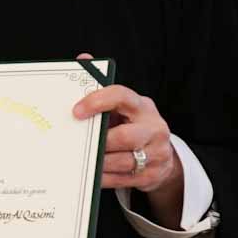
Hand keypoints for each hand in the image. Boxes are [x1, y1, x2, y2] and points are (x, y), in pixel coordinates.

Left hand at [71, 53, 183, 222]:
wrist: (161, 155)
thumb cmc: (132, 125)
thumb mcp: (121, 107)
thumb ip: (101, 87)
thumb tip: (83, 59)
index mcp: (141, 106)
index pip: (122, 96)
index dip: (98, 101)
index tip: (76, 111)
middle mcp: (153, 127)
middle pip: (126, 136)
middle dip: (101, 142)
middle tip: (80, 145)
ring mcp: (157, 152)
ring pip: (125, 161)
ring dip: (101, 163)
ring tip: (82, 162)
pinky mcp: (153, 174)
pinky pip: (125, 179)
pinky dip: (106, 178)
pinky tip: (92, 175)